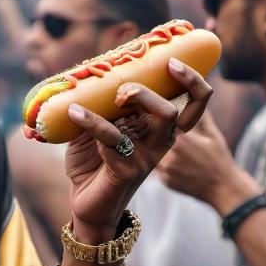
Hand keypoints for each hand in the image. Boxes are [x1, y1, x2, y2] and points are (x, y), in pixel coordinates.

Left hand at [63, 59, 212, 236]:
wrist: (86, 204)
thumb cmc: (92, 162)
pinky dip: (92, 122)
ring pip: (160, 121)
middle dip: (151, 91)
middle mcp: (158, 141)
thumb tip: (87, 72)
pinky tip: (74, 113)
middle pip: (175, 109)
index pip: (190, 103)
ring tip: (108, 95)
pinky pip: (114, 140)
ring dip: (135, 98)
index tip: (171, 61)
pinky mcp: (128, 171)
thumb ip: (99, 105)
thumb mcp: (96, 127)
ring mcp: (147, 157)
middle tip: (123, 89)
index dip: (191, 82)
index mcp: (155, 128)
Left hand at [157, 111, 259, 213]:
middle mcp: (171, 153)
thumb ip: (201, 117)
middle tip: (148, 128)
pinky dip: (159, 163)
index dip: (154, 119)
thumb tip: (197, 97)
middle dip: (151, 134)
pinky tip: (166, 161)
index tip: (152, 115)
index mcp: (182, 139)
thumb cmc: (219, 159)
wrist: (224, 188)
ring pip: (151, 153)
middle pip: (152, 138)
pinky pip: (155, 168)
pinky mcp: (164, 180)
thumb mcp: (212, 135)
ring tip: (156, 145)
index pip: (159, 123)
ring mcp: (166, 169)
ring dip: (152, 149)